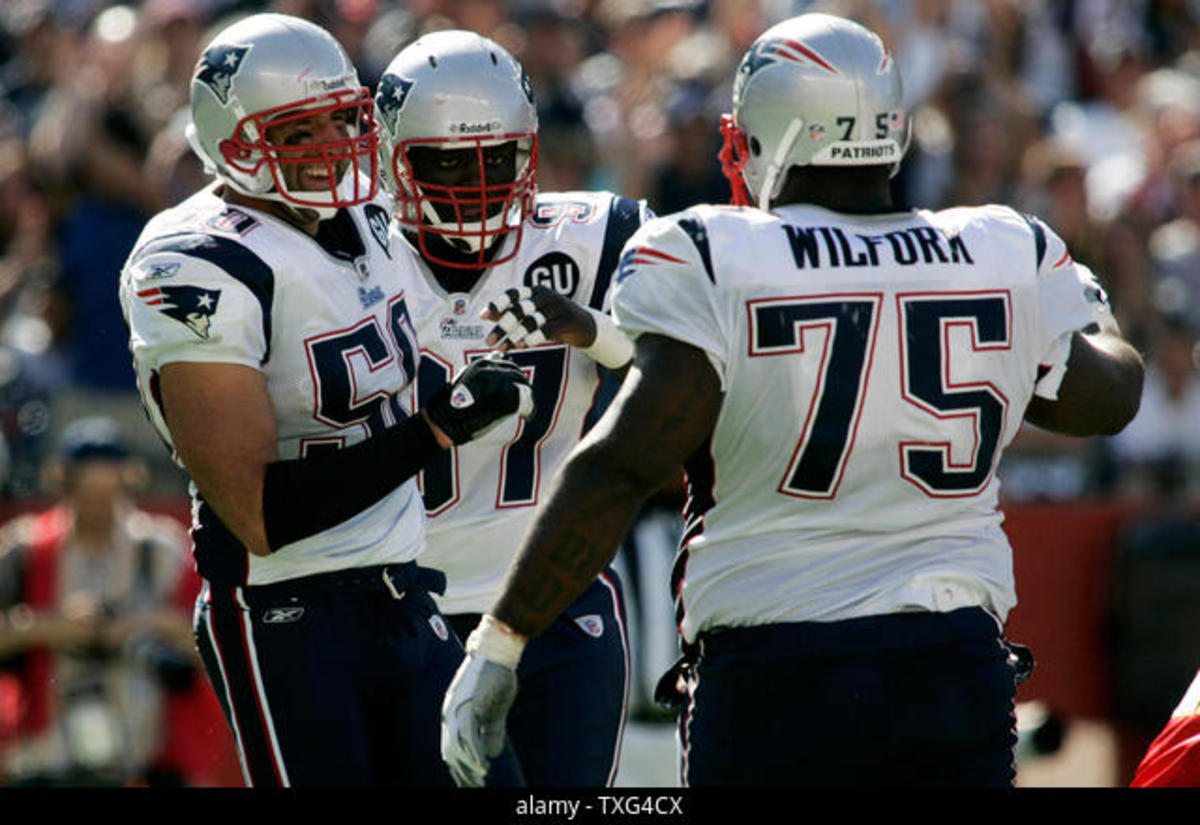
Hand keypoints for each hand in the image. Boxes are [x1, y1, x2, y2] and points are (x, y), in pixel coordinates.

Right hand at [423, 353, 534, 444]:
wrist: (445, 421)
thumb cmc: (451, 405)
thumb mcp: (465, 380)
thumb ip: (482, 373)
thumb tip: (497, 360)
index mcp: (482, 364)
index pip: (508, 365)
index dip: (512, 379)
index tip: (513, 389)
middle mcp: (492, 369)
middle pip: (517, 374)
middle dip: (521, 386)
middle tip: (523, 401)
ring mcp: (500, 382)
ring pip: (523, 385)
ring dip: (526, 397)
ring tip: (526, 410)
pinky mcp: (506, 397)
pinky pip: (526, 400)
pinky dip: (529, 409)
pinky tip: (526, 415)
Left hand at [440, 650, 517, 786]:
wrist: (497, 651)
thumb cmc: (496, 676)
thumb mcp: (495, 709)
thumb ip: (492, 731)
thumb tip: (492, 755)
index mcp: (453, 713)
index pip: (450, 747)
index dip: (459, 766)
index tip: (468, 781)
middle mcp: (450, 713)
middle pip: (450, 752)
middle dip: (462, 772)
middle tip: (474, 787)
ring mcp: (458, 711)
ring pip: (457, 749)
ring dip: (468, 767)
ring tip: (479, 780)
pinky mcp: (469, 708)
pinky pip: (469, 738)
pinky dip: (475, 754)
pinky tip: (484, 765)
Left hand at [483, 286, 595, 351]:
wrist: (584, 325)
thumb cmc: (552, 319)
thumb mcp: (531, 314)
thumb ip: (509, 313)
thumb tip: (484, 314)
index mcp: (534, 291)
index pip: (513, 294)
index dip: (498, 303)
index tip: (483, 315)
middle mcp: (545, 296)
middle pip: (520, 309)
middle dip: (503, 326)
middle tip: (489, 341)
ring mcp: (557, 308)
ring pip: (532, 320)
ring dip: (515, 335)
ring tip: (504, 347)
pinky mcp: (567, 321)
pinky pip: (548, 329)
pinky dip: (534, 337)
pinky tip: (522, 346)